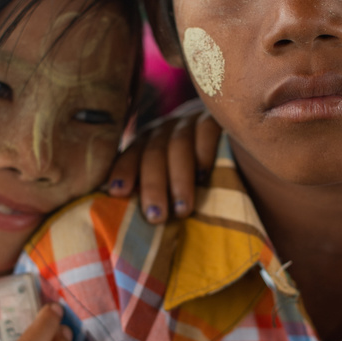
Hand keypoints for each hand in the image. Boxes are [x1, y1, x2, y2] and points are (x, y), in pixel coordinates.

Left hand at [107, 102, 220, 222]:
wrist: (224, 126)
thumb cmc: (189, 168)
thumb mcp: (166, 175)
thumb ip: (148, 189)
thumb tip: (124, 223)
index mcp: (145, 144)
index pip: (129, 156)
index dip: (123, 172)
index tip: (117, 193)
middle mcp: (163, 131)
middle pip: (153, 154)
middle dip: (153, 186)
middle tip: (156, 216)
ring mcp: (188, 122)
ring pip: (178, 145)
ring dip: (179, 179)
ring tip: (182, 210)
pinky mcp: (213, 118)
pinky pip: (206, 130)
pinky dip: (204, 152)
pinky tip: (204, 176)